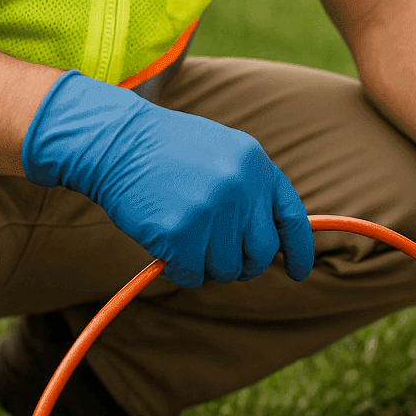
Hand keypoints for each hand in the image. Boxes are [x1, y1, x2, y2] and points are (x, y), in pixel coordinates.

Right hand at [21, 71, 314, 287]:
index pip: (292, 220)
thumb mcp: (224, 153)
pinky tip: (165, 244)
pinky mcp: (180, 234)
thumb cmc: (167, 149)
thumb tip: (272, 240)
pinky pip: (192, 275)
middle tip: (217, 254)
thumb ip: (251, 189)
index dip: (299, 251)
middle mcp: (241, 189)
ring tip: (184, 236)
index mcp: (256, 166)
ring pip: (226, 269)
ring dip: (205, 264)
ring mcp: (212, 212)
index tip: (297, 272)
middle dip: (242, 262)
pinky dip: (179, 269)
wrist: (116, 140)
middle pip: (261, 253)